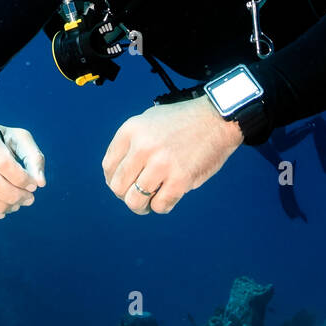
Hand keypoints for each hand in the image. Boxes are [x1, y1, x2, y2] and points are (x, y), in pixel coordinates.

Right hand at [0, 122, 44, 222]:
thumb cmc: (2, 140)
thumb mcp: (20, 139)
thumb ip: (34, 158)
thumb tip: (40, 182)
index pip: (1, 161)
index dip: (20, 178)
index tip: (33, 186)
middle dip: (12, 195)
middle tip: (28, 199)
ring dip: (1, 207)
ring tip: (16, 206)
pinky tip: (1, 212)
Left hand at [102, 96, 243, 215]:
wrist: (217, 119)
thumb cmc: (183, 120)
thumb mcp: (148, 120)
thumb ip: (131, 143)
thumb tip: (118, 173)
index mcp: (131, 130)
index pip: (108, 166)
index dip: (113, 180)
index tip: (124, 183)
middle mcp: (143, 147)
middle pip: (118, 187)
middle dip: (125, 195)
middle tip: (137, 194)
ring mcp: (161, 164)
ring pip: (135, 201)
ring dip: (141, 206)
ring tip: (150, 201)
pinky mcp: (180, 179)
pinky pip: (160, 206)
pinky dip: (162, 206)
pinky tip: (167, 197)